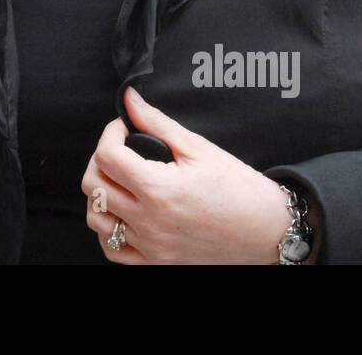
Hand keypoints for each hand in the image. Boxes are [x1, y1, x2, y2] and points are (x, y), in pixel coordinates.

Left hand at [80, 87, 292, 263]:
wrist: (268, 231)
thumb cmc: (240, 189)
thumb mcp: (199, 148)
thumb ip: (157, 122)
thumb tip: (130, 99)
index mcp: (158, 190)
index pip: (106, 156)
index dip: (110, 133)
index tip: (124, 128)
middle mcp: (149, 222)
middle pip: (93, 185)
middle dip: (100, 159)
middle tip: (121, 149)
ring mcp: (151, 246)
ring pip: (96, 218)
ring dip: (101, 194)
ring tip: (121, 180)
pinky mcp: (157, 262)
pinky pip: (113, 249)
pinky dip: (108, 229)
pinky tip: (123, 212)